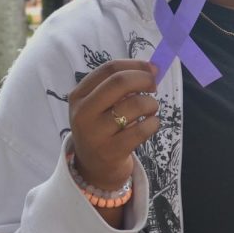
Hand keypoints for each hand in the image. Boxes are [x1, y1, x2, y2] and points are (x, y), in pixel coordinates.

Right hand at [67, 60, 159, 190]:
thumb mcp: (99, 105)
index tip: (152, 69)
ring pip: (134, 105)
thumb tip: (152, 69)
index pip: (109, 69)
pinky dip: (154, 123)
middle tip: (154, 87)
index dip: (135, 65)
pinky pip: (142, 129)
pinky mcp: (111, 151)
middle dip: (144, 79)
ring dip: (151, 103)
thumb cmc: (103, 127)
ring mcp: (95, 133)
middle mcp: (83, 113)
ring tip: (151, 109)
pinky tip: (151, 124)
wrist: (94, 167)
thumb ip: (119, 86)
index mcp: (79, 95)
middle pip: (119, 82)